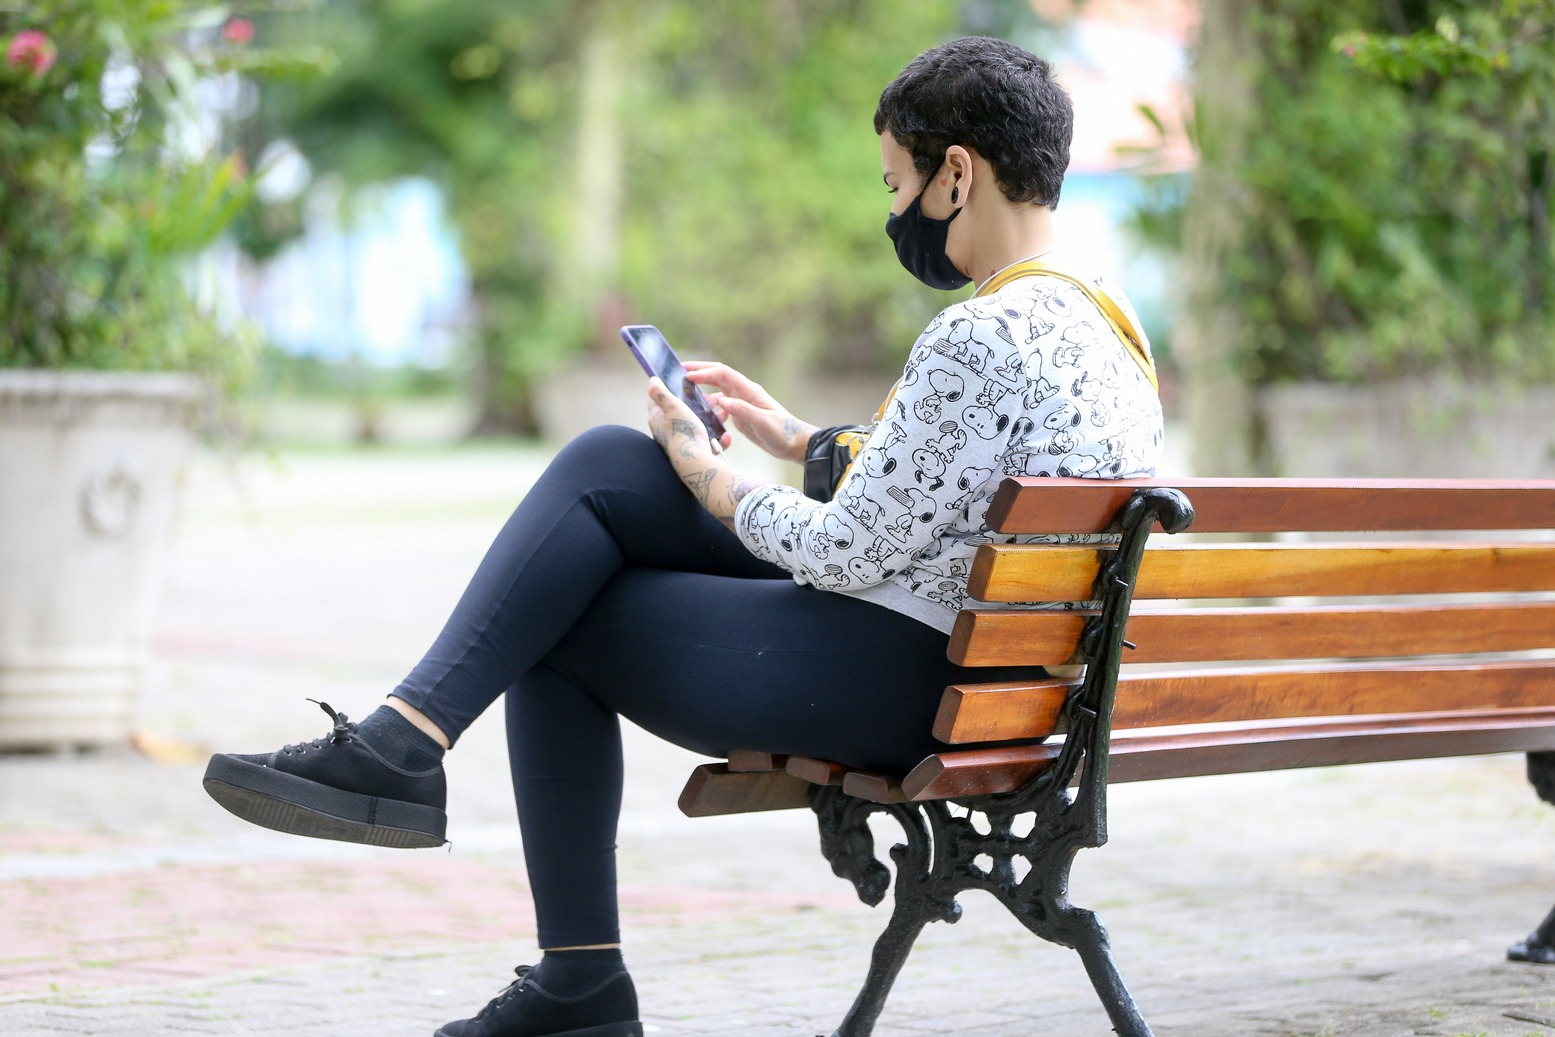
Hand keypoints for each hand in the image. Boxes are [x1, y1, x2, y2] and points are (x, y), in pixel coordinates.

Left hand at [647, 376, 766, 528]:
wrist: (695, 465)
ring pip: (699, 427)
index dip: (668, 388)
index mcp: (657, 419)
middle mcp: (667, 432)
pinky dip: (719, 440)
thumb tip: (652, 380)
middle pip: (682, 412)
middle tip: (710, 400)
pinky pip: (709, 443)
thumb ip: (661, 393)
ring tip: (723, 415)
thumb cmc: (682, 433)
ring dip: (713, 421)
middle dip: (698, 405)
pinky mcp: (696, 453)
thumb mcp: (672, 406)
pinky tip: (726, 436)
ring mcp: (682, 443)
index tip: (681, 382)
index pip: (657, 399)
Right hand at [684, 361, 815, 463]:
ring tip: (687, 393)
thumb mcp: (763, 422)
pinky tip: (706, 415)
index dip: (705, 372)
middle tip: (680, 371)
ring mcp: (742, 403)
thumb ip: (743, 410)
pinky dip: (711, 406)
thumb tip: (720, 400)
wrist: (794, 444)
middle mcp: (744, 393)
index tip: (687, 375)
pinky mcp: (741, 414)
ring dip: (703, 389)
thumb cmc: (782, 432)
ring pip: (718, 390)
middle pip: (718, 376)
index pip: (723, 374)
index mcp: (749, 391)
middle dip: (700, 371)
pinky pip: (722, 405)